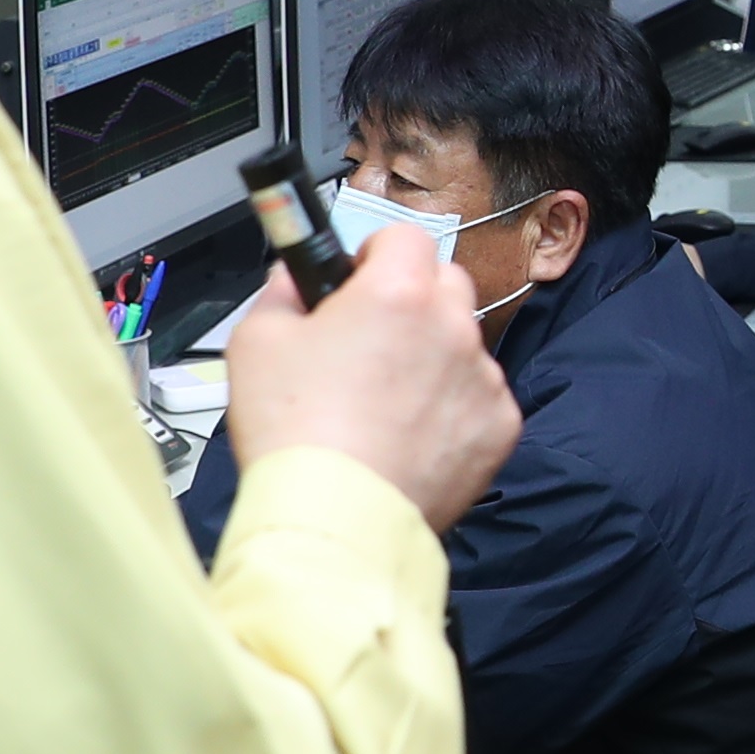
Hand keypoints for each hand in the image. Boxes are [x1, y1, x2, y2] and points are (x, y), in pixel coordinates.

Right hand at [221, 227, 520, 532]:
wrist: (336, 517)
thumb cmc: (295, 434)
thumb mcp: (255, 341)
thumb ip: (283, 290)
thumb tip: (296, 274)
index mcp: (398, 292)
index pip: (404, 236)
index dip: (375, 254)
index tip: (357, 278)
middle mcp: (452, 326)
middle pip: (444, 284)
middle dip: (411, 300)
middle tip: (369, 340)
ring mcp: (483, 378)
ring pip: (464, 344)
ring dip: (433, 357)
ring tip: (382, 402)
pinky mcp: (499, 427)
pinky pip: (480, 399)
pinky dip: (452, 410)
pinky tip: (408, 436)